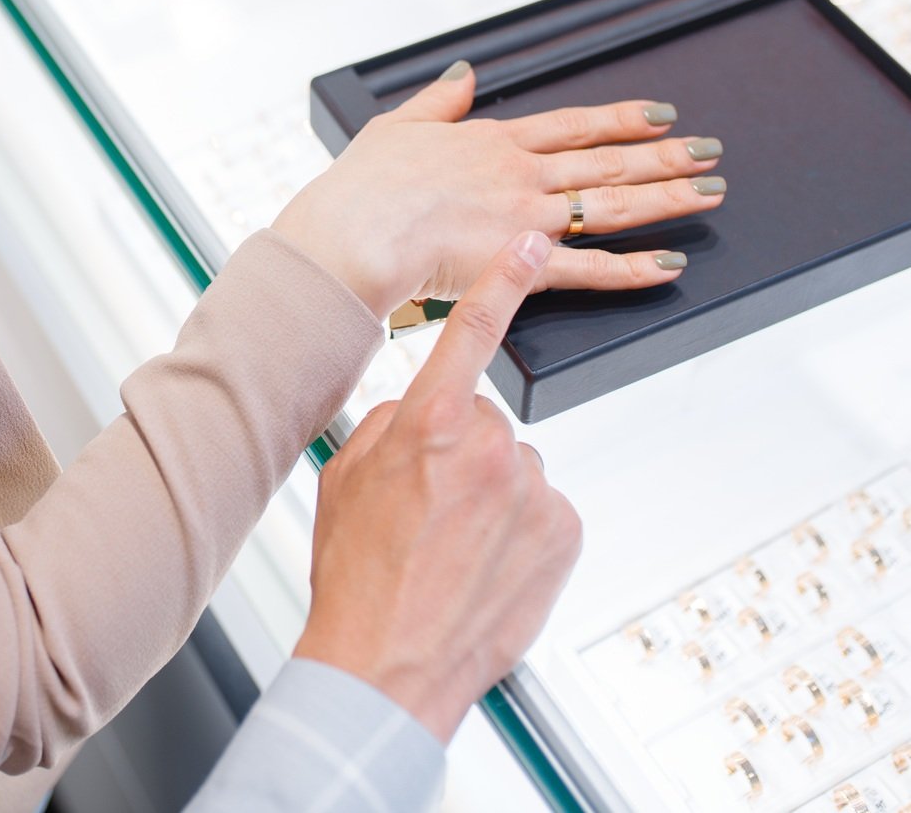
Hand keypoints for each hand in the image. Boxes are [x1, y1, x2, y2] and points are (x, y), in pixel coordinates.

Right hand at [273, 61, 723, 316]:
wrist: (358, 231)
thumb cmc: (365, 185)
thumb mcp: (398, 124)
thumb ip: (438, 101)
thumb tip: (463, 72)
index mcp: (493, 143)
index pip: (574, 126)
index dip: (623, 120)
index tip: (662, 115)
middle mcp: (521, 176)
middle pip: (608, 161)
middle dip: (666, 156)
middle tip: (712, 151)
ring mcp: (527, 220)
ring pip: (611, 204)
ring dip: (667, 198)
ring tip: (710, 192)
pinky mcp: (521, 266)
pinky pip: (590, 268)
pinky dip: (633, 269)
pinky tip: (670, 265)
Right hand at [292, 231, 581, 742]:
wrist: (386, 668)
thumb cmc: (358, 577)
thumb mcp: (345, 478)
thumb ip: (390, 424)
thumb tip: (419, 409)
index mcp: (428, 425)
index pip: (471, 331)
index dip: (502, 279)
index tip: (530, 241)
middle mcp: (489, 449)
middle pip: (483, 424)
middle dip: (461, 456)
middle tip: (428, 514)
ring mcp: (533, 491)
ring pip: (515, 471)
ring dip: (492, 499)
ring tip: (452, 552)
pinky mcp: (565, 532)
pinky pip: (543, 512)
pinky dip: (520, 534)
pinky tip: (483, 568)